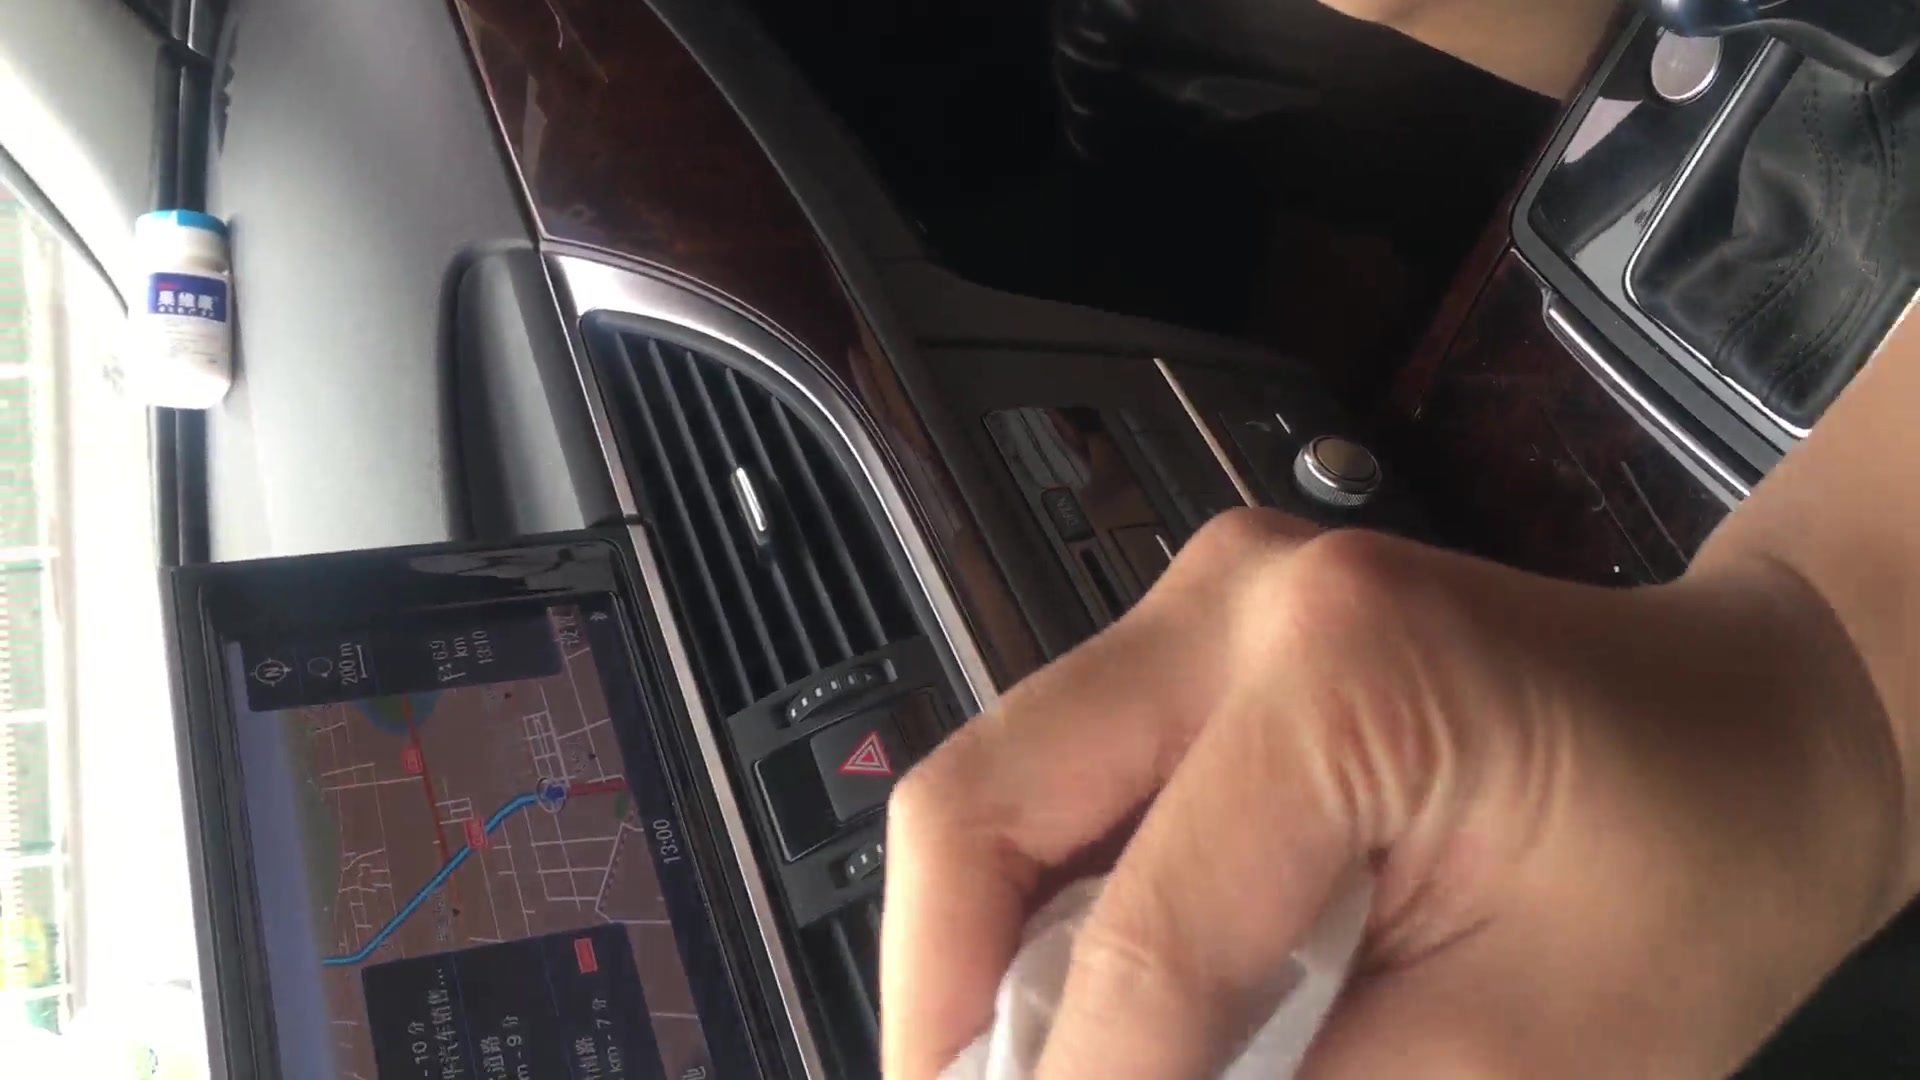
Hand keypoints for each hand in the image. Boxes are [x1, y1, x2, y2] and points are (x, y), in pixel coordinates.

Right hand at [882, 510, 1904, 1078]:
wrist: (1761, 723)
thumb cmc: (1700, 875)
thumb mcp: (1523, 1056)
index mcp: (1340, 670)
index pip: (1138, 941)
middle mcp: (1228, 599)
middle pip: (976, 813)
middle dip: (943, 1011)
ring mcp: (1196, 603)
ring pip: (990, 796)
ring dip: (983, 963)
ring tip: (1030, 1073)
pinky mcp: (1188, 640)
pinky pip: (1051, 786)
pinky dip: (1041, 913)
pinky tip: (1082, 1004)